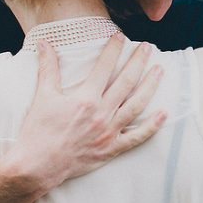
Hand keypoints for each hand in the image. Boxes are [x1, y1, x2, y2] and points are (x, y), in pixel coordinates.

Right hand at [2, 34, 166, 188]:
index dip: (113, 49)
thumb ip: (47, 67)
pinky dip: (152, 126)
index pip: (105, 66)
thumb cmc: (38, 131)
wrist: (38, 165)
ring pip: (136, 105)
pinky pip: (137, 137)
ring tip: (160, 71)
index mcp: (85, 98)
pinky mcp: (111, 149)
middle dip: (138, 61)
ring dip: (150, 86)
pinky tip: (164, 113)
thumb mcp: (43, 96)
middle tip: (147, 47)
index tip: (120, 36)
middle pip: (126, 81)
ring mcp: (109, 131)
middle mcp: (101, 113)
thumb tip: (45, 43)